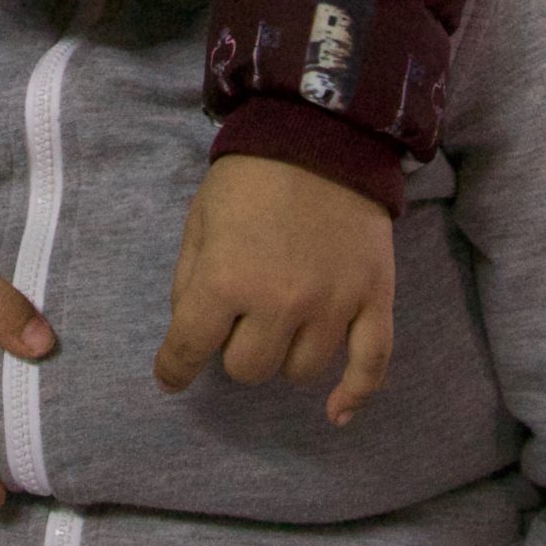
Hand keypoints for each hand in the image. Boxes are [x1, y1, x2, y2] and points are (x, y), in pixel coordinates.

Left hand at [153, 153, 394, 423]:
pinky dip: (354, 395)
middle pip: (248, 369)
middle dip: (235, 348)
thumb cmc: (249, 176)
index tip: (172, 375)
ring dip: (284, 353)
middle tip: (240, 316)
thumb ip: (189, 282)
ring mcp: (331, 304)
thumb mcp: (199, 220)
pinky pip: (370, 366)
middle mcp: (278, 302)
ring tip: (282, 319)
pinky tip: (337, 413)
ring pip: (300, 371)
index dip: (174, 368)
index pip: (190, 349)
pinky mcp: (372, 298)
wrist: (320, 133)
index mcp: (225, 279)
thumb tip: (189, 336)